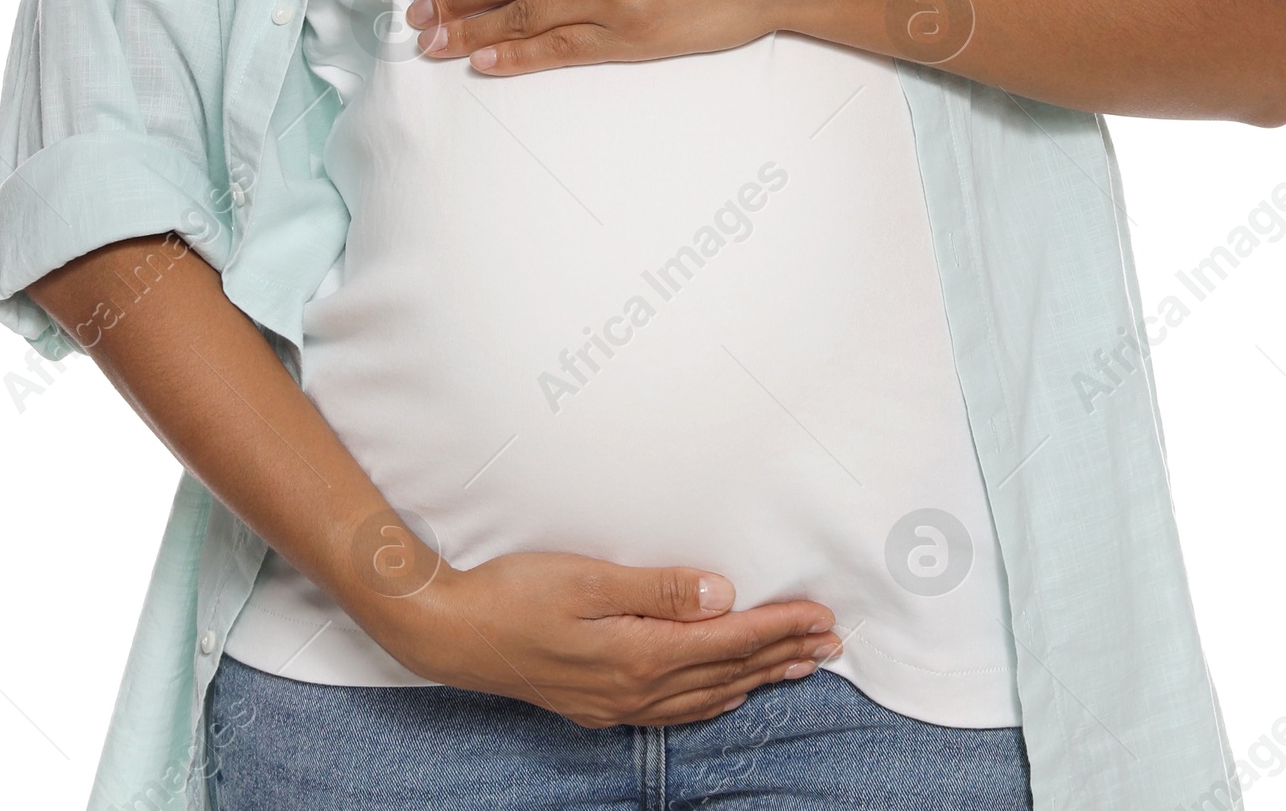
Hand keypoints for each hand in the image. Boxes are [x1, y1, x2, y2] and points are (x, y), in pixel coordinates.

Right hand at [370, 547, 840, 727]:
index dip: (779, 627)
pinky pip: (678, 707)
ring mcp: (618, 703)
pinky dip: (716, 696)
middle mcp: (637, 689)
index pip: (729, 641)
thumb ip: (657, 587)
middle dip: (784, 655)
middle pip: (728, 673)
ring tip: (799, 666)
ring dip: (757, 678)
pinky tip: (726, 690)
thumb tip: (720, 594)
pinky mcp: (600, 705)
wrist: (453, 633)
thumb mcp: (587, 578)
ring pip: (707, 694)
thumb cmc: (514, 594)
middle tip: (832, 640)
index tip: (821, 615)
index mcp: (639, 655)